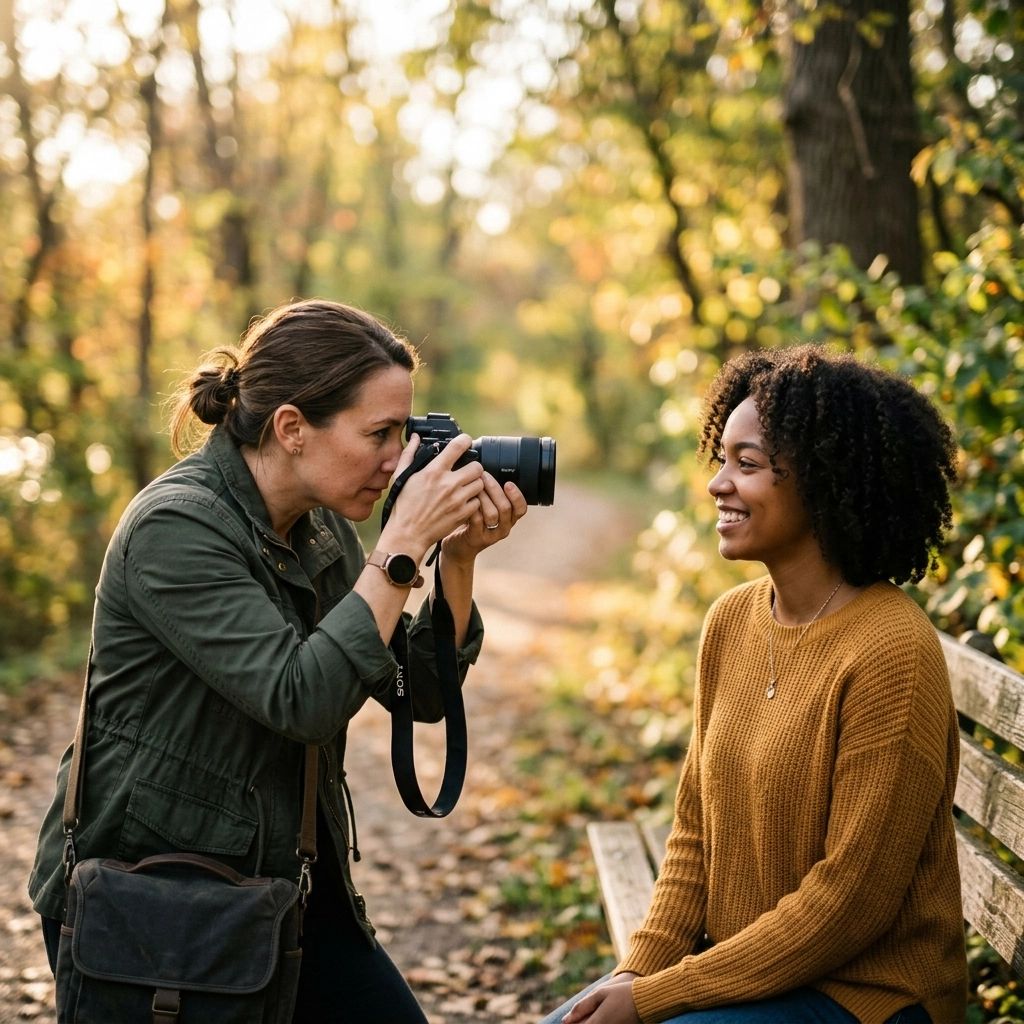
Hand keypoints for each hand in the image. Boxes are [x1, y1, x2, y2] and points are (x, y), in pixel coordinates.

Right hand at [379, 434, 484, 559]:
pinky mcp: (463, 514)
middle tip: (467, 471)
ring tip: (465, 488)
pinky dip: (473, 501)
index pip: (458, 446)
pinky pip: (478, 502)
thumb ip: (409, 454)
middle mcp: (448, 484)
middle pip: (477, 467)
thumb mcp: (401, 476)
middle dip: (473, 467)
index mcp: (434, 471)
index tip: (466, 442)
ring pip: (480, 484)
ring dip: (474, 484)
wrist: (408, 534)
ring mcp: (457, 500)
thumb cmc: (403, 506)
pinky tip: (463, 502)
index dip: (465, 440)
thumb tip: (415, 438)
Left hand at [442, 469, 527, 565]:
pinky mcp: (476, 538)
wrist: (459, 546)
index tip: (508, 483)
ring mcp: (490, 535)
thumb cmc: (472, 522)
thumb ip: (491, 494)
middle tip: (484, 476)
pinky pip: (476, 521)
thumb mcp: (485, 507)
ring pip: (492, 514)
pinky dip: (471, 507)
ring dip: (482, 497)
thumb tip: (487, 469)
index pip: (521, 508)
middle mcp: (503, 528)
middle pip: (505, 508)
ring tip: (473, 486)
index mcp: (509, 519)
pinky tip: (465, 499)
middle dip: (494, 489)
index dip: (517, 496)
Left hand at [562, 974, 640, 1023]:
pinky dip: (599, 1023)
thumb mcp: (600, 994)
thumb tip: (565, 1020)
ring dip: (589, 1023)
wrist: (646, 1001)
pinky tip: (601, 1017)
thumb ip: (581, 1007)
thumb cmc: (622, 994)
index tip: (570, 1021)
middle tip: (580, 1017)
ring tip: (593, 1015)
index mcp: (596, 1023)